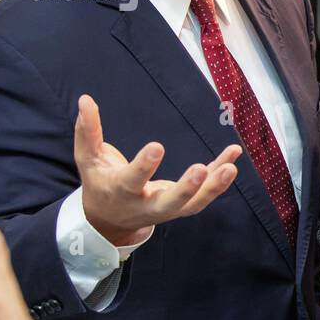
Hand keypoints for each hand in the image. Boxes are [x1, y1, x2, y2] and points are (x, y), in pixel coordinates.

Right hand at [74, 95, 241, 246]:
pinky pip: (205, 193)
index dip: (143, 166)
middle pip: (169, 203)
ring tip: (231, 167)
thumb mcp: (88, 159)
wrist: (110, 220)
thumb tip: (86, 99)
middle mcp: (146, 205)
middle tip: (199, 169)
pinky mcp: (183, 206)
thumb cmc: (100, 182)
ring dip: (214, 187)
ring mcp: (168, 209)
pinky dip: (219, 178)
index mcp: (120, 192)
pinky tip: (233, 157)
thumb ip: (87, 131)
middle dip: (186, 189)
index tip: (156, 146)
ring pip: (194, 204)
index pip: (132, 180)